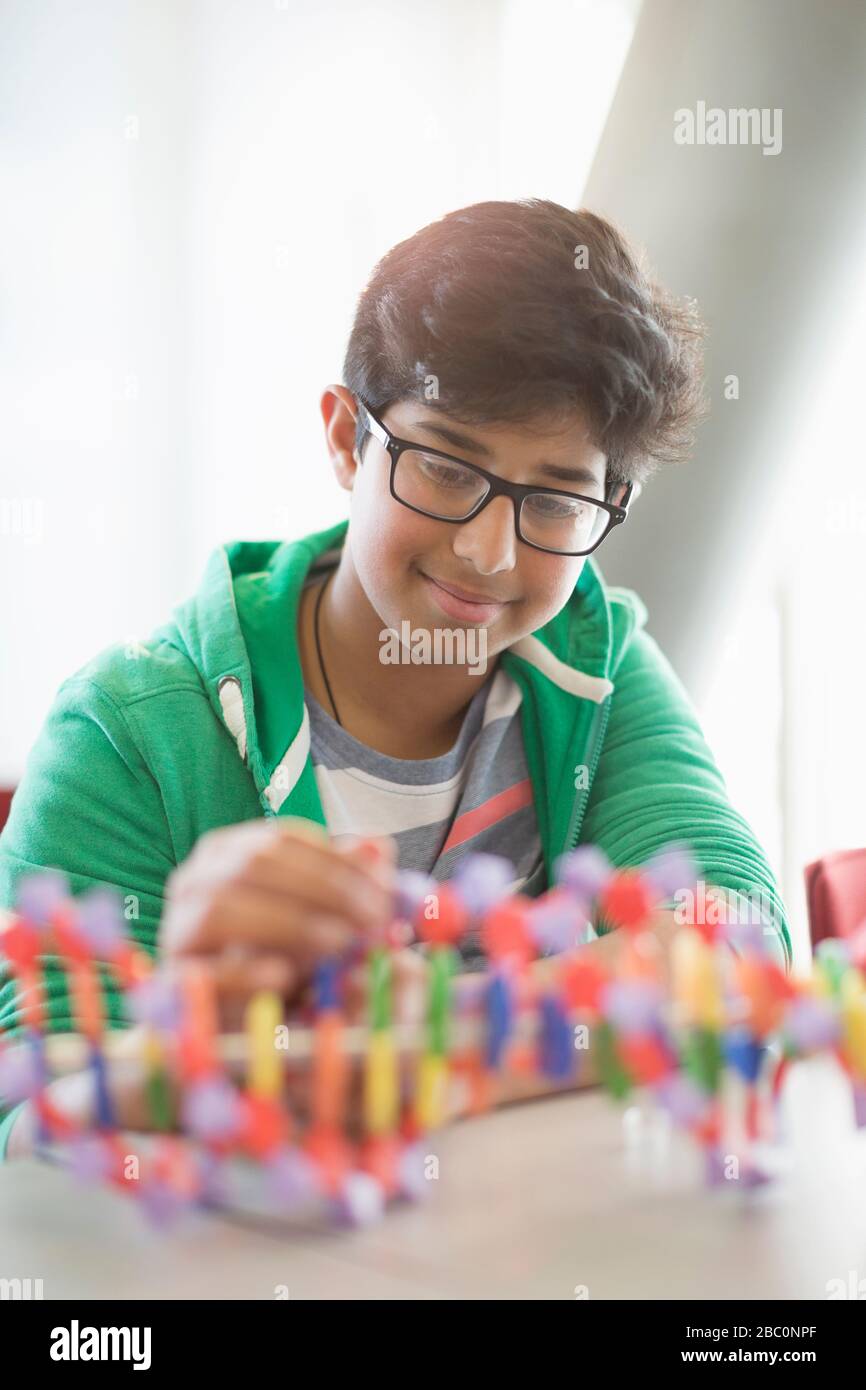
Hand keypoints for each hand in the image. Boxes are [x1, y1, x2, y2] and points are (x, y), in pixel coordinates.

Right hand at [158, 819, 396, 1025]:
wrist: (234, 1026)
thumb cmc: (282, 958)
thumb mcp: (320, 918)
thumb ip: (346, 883)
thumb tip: (377, 848)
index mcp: (230, 853)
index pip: (281, 839)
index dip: (336, 860)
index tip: (382, 888)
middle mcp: (196, 880)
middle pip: (254, 864)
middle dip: (322, 888)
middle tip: (371, 919)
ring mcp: (178, 928)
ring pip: (223, 906)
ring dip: (289, 922)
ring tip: (339, 944)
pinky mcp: (174, 982)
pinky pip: (202, 970)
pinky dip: (243, 972)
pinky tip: (284, 975)